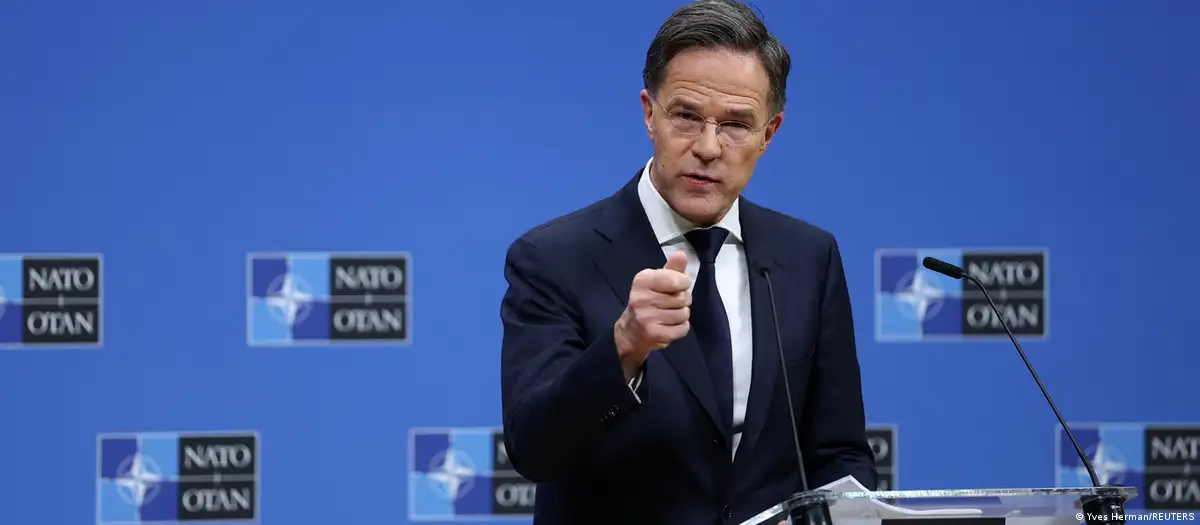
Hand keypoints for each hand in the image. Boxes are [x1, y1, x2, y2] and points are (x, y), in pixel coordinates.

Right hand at [614, 251, 690, 375]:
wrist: (631, 331)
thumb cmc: (648, 301)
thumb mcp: (657, 281)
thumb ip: (672, 269)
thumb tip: (682, 254)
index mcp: (642, 280)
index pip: (678, 280)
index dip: (684, 283)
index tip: (677, 286)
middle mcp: (641, 298)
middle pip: (683, 298)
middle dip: (682, 301)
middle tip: (670, 303)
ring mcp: (646, 317)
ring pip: (684, 314)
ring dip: (681, 315)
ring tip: (668, 315)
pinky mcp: (653, 334)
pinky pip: (683, 329)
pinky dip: (681, 328)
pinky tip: (669, 326)